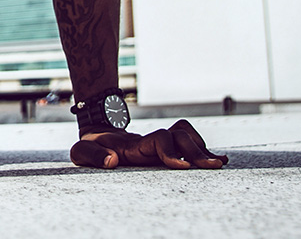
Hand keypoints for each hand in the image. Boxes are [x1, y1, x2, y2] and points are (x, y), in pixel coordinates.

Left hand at [71, 119, 228, 169]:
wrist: (98, 134)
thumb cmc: (90, 146)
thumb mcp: (82, 151)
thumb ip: (92, 155)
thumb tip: (112, 161)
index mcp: (134, 145)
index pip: (158, 140)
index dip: (170, 151)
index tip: (182, 167)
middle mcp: (151, 142)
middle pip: (179, 137)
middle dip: (197, 151)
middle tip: (214, 166)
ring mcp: (159, 144)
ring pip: (186, 137)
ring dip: (202, 148)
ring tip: (218, 163)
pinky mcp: (165, 149)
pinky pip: (187, 142)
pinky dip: (201, 148)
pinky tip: (214, 160)